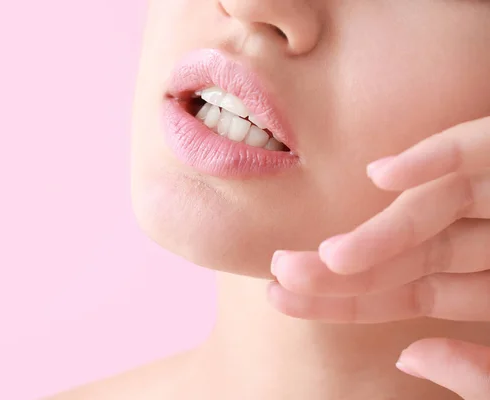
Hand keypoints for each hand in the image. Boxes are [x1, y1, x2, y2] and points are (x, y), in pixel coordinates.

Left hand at [267, 116, 489, 397]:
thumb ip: (487, 369)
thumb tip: (412, 357)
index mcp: (481, 283)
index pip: (399, 295)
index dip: (343, 301)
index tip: (288, 301)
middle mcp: (485, 241)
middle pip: (400, 257)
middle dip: (340, 272)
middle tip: (280, 279)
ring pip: (428, 213)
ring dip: (377, 232)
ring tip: (326, 259)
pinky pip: (475, 151)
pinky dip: (435, 160)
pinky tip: (384, 175)